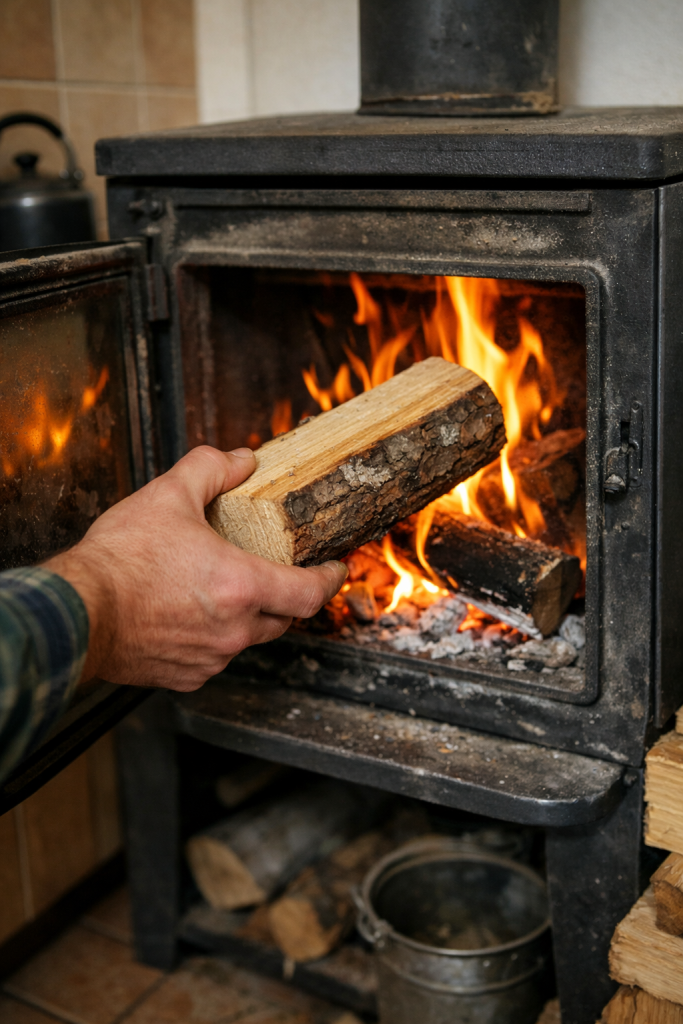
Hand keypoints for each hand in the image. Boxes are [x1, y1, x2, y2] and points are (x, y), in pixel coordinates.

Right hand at [45, 446, 346, 690]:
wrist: (76, 612)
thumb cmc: (119, 561)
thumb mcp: (167, 495)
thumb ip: (211, 469)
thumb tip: (241, 459)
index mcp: (242, 586)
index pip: (310, 593)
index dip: (329, 579)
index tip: (334, 568)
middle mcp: (233, 629)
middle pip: (284, 618)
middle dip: (287, 596)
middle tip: (277, 573)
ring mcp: (210, 658)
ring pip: (248, 638)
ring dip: (247, 616)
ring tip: (223, 589)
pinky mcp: (186, 676)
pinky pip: (215, 657)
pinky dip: (214, 637)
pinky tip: (191, 614)